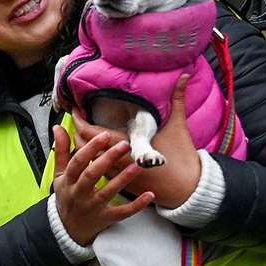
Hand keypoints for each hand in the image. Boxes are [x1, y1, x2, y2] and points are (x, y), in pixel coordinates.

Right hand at [51, 126, 155, 246]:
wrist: (68, 229)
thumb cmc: (67, 197)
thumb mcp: (60, 175)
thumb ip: (61, 151)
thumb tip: (58, 127)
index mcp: (69, 181)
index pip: (77, 163)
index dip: (90, 148)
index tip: (104, 136)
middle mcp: (80, 194)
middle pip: (92, 175)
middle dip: (108, 159)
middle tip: (124, 145)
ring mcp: (93, 207)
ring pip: (108, 192)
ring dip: (123, 179)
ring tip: (137, 165)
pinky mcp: (106, 218)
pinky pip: (122, 212)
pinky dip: (136, 205)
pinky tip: (150, 195)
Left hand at [74, 74, 202, 208]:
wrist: (188, 190)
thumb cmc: (183, 159)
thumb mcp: (177, 125)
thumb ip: (176, 99)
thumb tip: (184, 75)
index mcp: (125, 146)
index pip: (91, 133)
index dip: (79, 121)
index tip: (76, 108)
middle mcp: (117, 162)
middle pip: (83, 147)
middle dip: (77, 132)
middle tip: (79, 118)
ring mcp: (118, 175)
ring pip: (89, 160)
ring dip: (85, 146)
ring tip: (86, 132)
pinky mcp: (122, 185)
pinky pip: (99, 171)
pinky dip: (94, 159)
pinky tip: (98, 151)